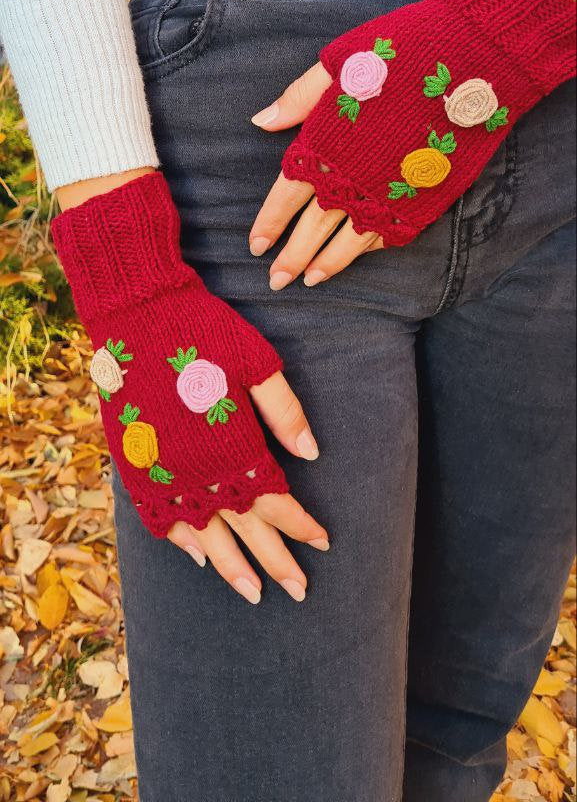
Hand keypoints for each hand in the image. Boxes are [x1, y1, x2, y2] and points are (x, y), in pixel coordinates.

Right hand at [52, 172, 328, 603]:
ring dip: (230, 565)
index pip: (275, 502)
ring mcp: (163, 470)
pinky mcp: (136, 463)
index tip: (324, 542)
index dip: (300, 525)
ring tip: (252, 591)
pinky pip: (160, 516)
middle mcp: (198, 469)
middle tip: (299, 591)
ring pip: (202, 535)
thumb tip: (312, 454)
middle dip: (275, 560)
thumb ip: (284, 411)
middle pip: (244, 529)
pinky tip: (199, 556)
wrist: (136, 312)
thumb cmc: (203, 331)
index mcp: (233, 445)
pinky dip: (181, 540)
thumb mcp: (256, 362)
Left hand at [249, 0, 575, 288]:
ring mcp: (389, 195)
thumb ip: (299, 98)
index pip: (285, 197)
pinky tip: (358, 256)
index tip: (255, 246)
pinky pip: (390, 234)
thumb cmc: (401, 52)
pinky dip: (370, 249)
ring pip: (349, 242)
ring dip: (327, 264)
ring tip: (311, 281)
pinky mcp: (422, 201)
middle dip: (291, 257)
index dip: (269, 223)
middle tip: (275, 281)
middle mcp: (352, 178)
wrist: (471, 62)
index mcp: (324, 146)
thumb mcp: (340, 64)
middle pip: (312, 229)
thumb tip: (260, 120)